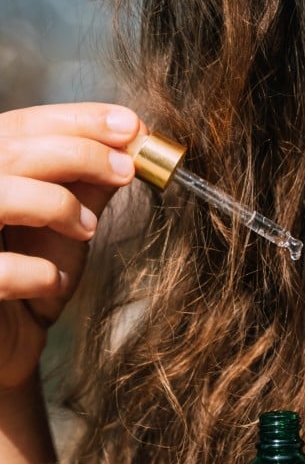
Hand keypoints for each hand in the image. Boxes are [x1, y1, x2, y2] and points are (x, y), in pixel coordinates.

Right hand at [0, 103, 139, 388]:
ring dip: (58, 205)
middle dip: (81, 153)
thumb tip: (132, 141)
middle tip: (128, 169)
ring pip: (1, 194)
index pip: (21, 125)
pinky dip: (37, 272)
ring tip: (88, 230)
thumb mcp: (66, 226)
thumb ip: (88, 185)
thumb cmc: (31, 278)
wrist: (6, 345)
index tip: (132, 124)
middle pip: (12, 150)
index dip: (78, 119)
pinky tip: (55, 281)